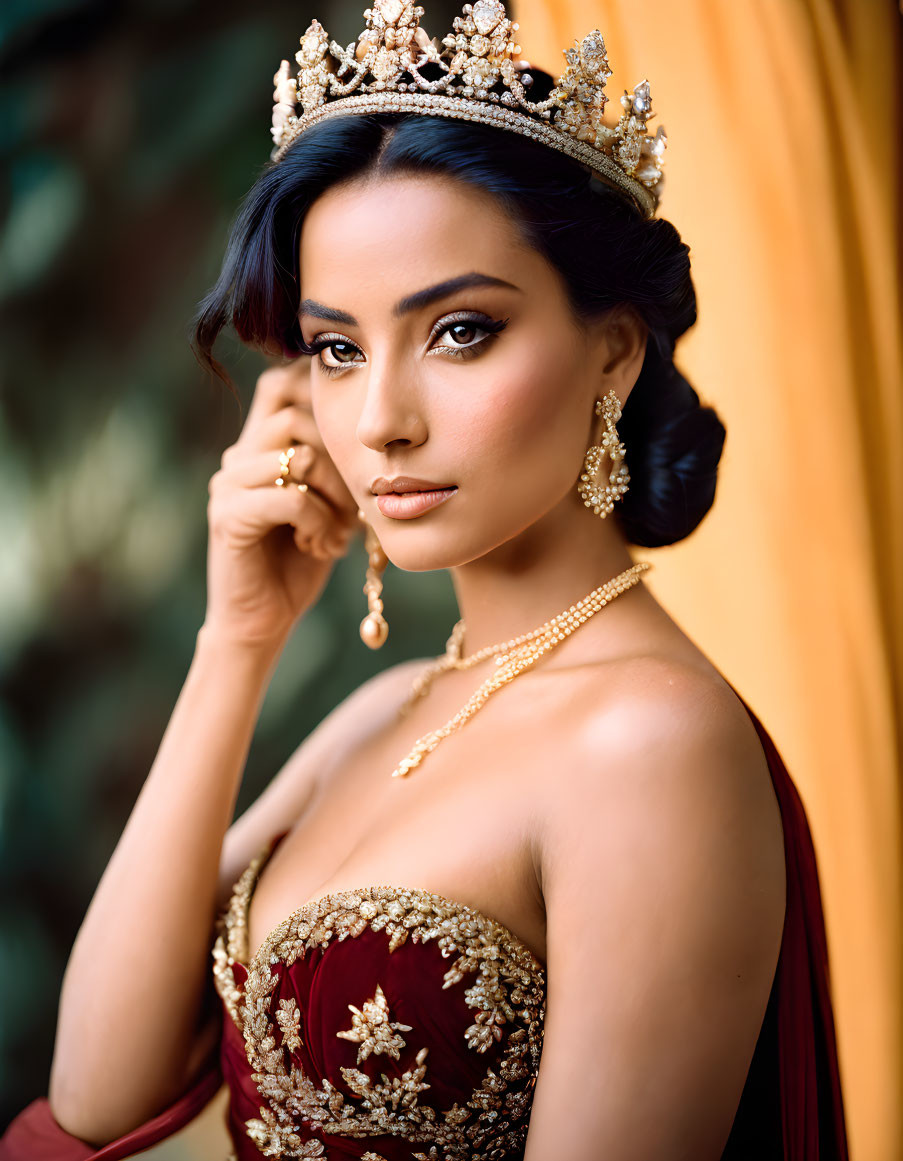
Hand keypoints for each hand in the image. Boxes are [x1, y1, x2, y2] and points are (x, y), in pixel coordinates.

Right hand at [202, 360, 359, 647]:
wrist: (262, 619)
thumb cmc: (301, 560)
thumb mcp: (329, 504)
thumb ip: (336, 465)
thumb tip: (375, 437)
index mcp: (259, 447)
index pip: (280, 384)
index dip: (317, 396)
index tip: (352, 445)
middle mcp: (238, 457)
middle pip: (296, 415)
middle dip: (340, 459)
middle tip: (353, 506)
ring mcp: (228, 485)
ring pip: (300, 455)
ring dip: (334, 496)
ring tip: (338, 533)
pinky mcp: (229, 517)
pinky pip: (290, 498)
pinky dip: (318, 523)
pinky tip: (322, 548)